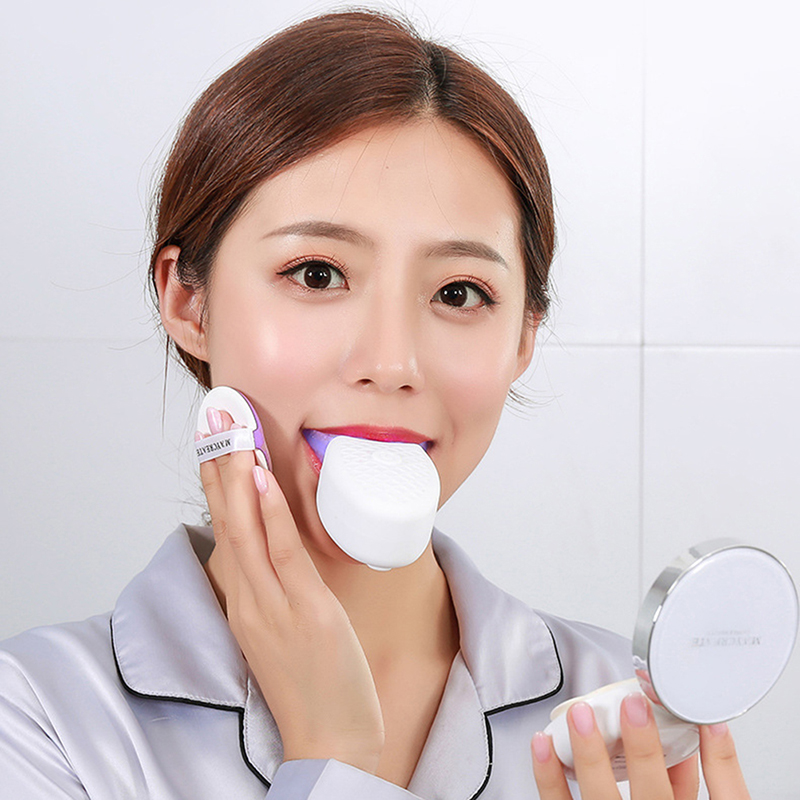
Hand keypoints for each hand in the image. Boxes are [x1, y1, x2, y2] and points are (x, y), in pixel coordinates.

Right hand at [198, 408, 384, 772]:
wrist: (329, 739)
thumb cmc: (311, 682)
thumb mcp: (284, 628)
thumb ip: (276, 585)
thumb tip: (279, 543)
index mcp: (243, 602)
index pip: (224, 531)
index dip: (217, 484)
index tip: (214, 444)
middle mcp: (247, 599)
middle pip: (226, 521)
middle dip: (219, 466)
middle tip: (215, 417)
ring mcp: (271, 606)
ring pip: (245, 529)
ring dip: (236, 476)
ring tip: (231, 431)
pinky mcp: (303, 612)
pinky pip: (281, 553)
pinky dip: (269, 513)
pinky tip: (259, 481)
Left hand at [531, 694, 750, 798]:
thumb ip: (719, 776)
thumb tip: (712, 731)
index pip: (690, 792)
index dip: (690, 757)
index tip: (667, 714)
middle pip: (649, 796)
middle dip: (640, 751)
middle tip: (630, 707)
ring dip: (588, 757)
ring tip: (582, 717)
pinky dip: (549, 777)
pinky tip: (544, 746)